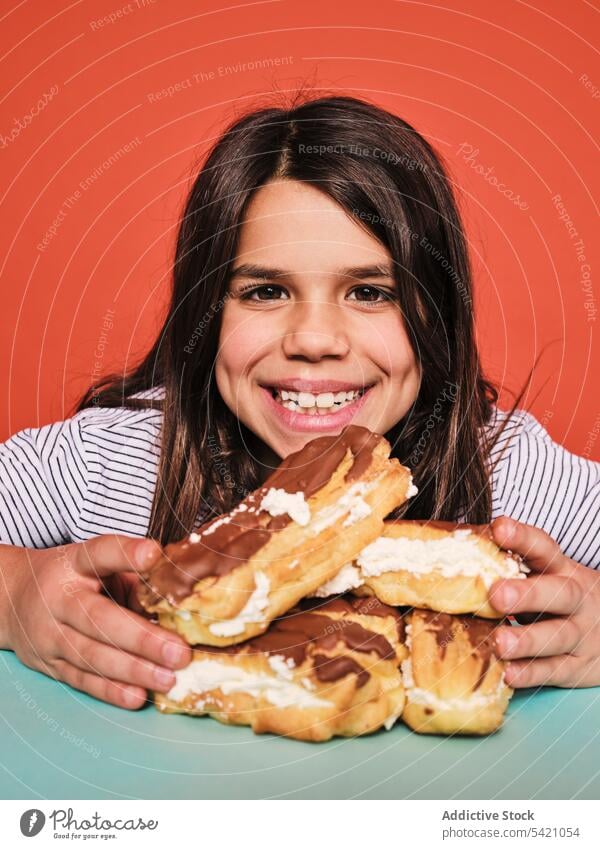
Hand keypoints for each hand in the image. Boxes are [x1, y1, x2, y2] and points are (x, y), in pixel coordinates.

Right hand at [7, 535, 191, 708]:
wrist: (13, 598)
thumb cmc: (73, 578)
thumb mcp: (98, 566)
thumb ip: (133, 579)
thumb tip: (179, 603)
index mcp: (75, 563)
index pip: (100, 553)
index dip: (126, 554)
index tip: (154, 554)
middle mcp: (59, 598)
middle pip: (99, 619)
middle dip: (142, 639)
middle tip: (180, 652)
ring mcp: (50, 634)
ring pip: (91, 656)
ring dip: (133, 671)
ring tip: (167, 679)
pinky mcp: (48, 664)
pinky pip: (81, 679)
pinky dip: (111, 690)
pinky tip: (138, 696)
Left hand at [488, 516, 599, 687]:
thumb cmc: (561, 600)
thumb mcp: (548, 577)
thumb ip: (512, 567)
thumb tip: (455, 554)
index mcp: (563, 571)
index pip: (544, 549)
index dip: (522, 537)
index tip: (498, 529)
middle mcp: (576, 600)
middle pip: (559, 593)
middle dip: (527, 594)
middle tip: (496, 594)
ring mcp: (580, 634)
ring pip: (557, 636)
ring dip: (526, 640)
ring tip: (499, 642)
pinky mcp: (578, 667)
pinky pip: (555, 671)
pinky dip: (531, 673)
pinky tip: (508, 673)